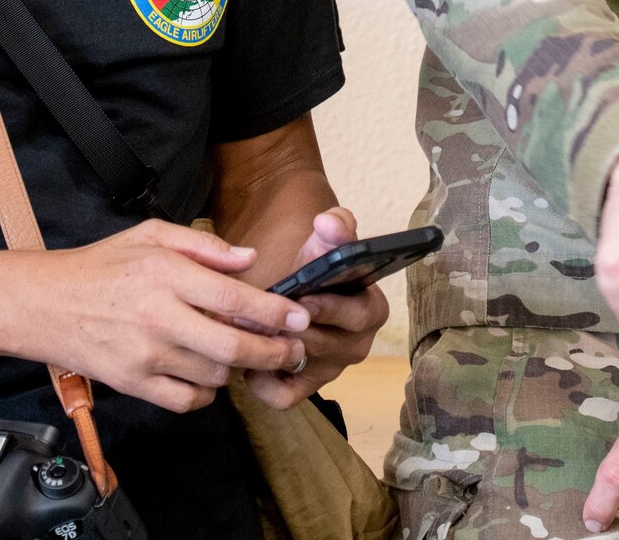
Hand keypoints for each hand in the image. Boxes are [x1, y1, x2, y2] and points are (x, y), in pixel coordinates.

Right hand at [0, 219, 310, 412]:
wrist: (45, 304)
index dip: (275, 312)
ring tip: (244, 355)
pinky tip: (206, 375)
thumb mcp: (151, 235)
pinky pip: (186, 401)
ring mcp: (145, 355)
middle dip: (273, 352)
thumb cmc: (103, 265)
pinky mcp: (132, 384)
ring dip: (237, 370)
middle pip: (232, 347)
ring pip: (214, 376)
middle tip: (294, 349)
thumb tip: (249, 260)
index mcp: (166, 274)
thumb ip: (204, 245)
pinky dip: (206, 394)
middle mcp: (159, 317)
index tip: (300, 317)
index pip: (235, 299)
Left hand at [243, 208, 389, 408]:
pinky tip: (250, 363)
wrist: (299, 294)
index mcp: (373, 309)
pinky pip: (285, 396)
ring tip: (246, 330)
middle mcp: (358, 344)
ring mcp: (334, 369)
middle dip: (290, 329)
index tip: (303, 298)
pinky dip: (264, 384)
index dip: (329, 308)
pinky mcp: (308, 387)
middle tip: (260, 316)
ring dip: (272, 350)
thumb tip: (328, 221)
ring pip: (303, 367)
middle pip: (326, 345)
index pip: (359, 315)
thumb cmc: (316, 270)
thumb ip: (334, 228)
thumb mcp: (325, 245)